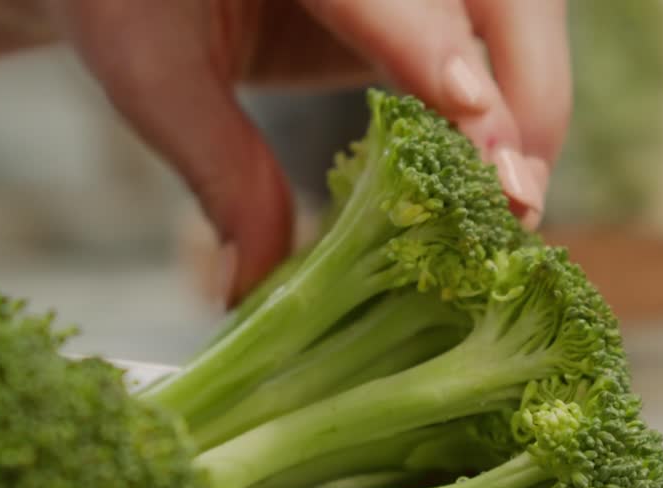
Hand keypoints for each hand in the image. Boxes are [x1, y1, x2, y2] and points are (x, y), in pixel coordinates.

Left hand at [47, 0, 571, 302]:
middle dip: (520, 94)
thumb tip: (254, 284)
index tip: (470, 111)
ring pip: (519, 18)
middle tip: (515, 198)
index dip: (432, 47)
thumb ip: (217, 167)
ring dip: (531, 109)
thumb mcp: (152, 74)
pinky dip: (511, 110)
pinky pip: (499, 42)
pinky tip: (501, 178)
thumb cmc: (132, 1)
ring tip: (516, 203)